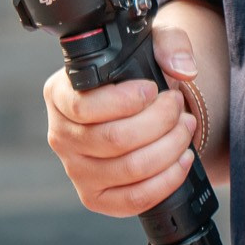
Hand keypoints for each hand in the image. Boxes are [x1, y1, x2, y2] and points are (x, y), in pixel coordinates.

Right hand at [42, 30, 201, 216]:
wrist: (136, 107)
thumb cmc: (135, 75)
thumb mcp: (149, 44)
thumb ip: (169, 44)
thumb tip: (182, 68)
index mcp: (59, 95)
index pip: (83, 107)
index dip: (126, 100)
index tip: (153, 89)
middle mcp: (60, 135)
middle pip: (113, 139)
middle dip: (159, 122)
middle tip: (178, 107)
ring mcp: (75, 171)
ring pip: (128, 169)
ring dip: (169, 148)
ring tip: (185, 128)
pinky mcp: (95, 197)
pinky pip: (132, 200)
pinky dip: (165, 181)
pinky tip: (182, 159)